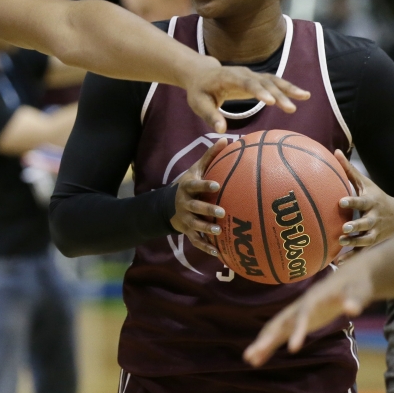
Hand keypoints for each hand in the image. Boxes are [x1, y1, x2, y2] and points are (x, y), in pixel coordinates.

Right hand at [170, 139, 229, 256]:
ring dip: (206, 229)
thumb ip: (210, 157)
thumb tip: (227, 139)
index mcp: (187, 188)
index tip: (217, 186)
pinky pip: (196, 241)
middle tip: (222, 212)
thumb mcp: (194, 170)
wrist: (166, 205)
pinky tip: (219, 254)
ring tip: (219, 232)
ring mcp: (185, 219)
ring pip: (195, 225)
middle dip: (207, 210)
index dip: (205, 185)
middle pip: (195, 207)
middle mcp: (185, 204)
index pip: (195, 186)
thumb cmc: (188, 185)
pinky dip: (206, 247)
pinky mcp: (187, 231)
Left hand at [184, 61, 309, 133]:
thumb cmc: (199, 91)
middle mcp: (243, 73)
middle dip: (277, 94)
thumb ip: (210, 116)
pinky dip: (287, 88)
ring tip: (305, 96)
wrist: (201, 73)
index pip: (245, 83)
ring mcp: (251, 75)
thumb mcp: (198, 104)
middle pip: (263, 82)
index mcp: (227, 77)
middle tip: (291, 109)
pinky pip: (274, 83)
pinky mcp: (257, 80)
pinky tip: (302, 95)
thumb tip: (221, 131)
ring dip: (288, 88)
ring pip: (272, 80)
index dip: (258, 91)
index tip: (270, 102)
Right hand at [243, 255, 374, 366]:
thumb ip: (354, 300)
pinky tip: (258, 359)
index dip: (298, 331)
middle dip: (266, 339)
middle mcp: (299, 307)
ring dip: (262, 343)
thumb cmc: (355, 285)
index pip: (303, 316)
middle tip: (251, 355)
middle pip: (279, 323)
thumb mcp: (359, 292)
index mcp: (313, 300)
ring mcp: (295, 314)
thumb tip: (353, 309)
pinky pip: (279, 335)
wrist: (347, 277)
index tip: (293, 350)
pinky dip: (269, 345)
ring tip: (248, 359)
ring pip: (274, 329)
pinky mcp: (296, 322)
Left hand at [335, 150, 393, 254]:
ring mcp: (375, 232)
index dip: (352, 201)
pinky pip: (362, 253)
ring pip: (366, 240)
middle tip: (345, 228)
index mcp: (371, 202)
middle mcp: (374, 218)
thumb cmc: (375, 196)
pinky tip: (338, 264)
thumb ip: (349, 170)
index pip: (361, 201)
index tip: (341, 201)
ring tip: (341, 243)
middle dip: (356, 226)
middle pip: (366, 223)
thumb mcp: (365, 183)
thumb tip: (335, 152)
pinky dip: (352, 258)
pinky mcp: (372, 244)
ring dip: (354, 243)